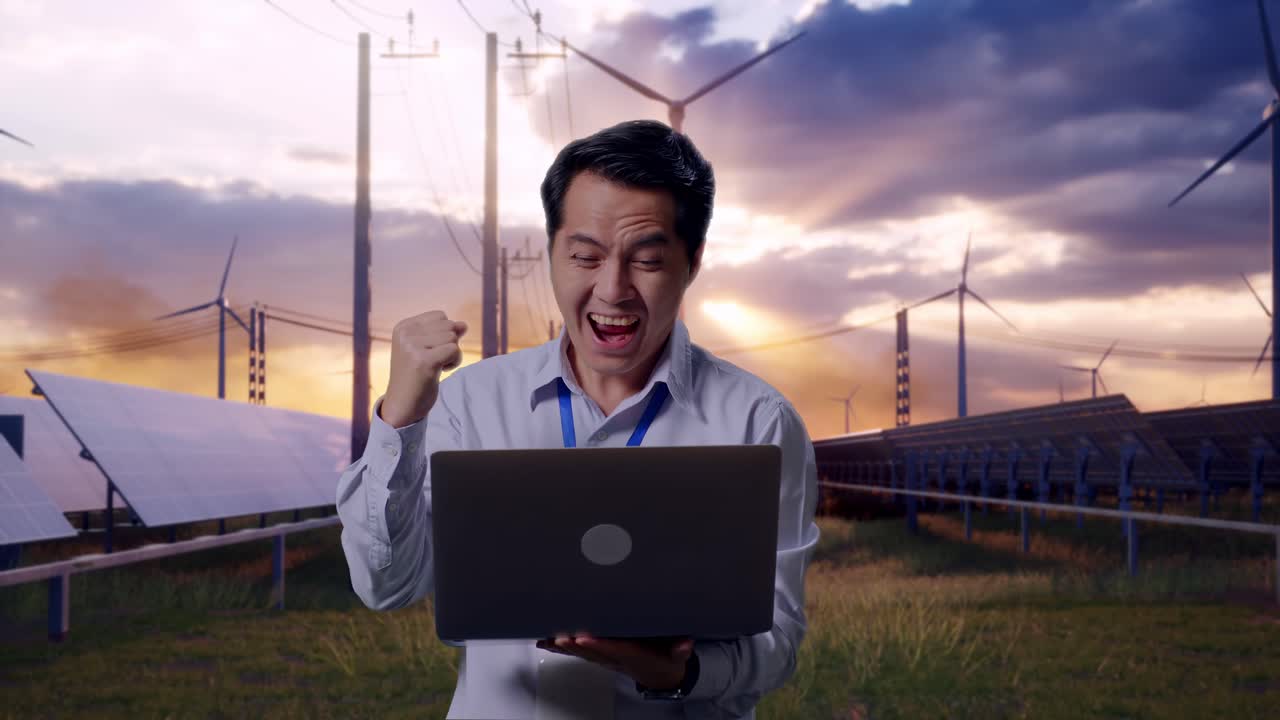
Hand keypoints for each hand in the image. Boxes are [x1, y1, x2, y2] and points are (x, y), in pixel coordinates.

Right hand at [379, 311, 467, 427]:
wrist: (403, 404)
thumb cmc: (417, 376)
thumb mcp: (429, 349)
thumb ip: (445, 333)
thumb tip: (464, 324)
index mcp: (403, 327)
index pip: (440, 316)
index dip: (444, 334)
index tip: (430, 351)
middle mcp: (405, 333)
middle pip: (448, 325)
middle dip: (449, 344)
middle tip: (434, 361)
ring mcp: (412, 346)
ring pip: (453, 338)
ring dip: (452, 354)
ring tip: (436, 366)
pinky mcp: (423, 360)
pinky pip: (454, 350)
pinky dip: (454, 362)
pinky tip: (440, 371)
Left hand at [536, 634, 693, 689]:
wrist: (660, 675)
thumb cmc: (666, 659)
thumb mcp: (678, 656)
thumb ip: (681, 650)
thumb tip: (685, 646)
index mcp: (634, 655)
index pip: (615, 649)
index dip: (599, 644)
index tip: (584, 637)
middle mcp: (616, 659)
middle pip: (593, 652)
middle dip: (575, 645)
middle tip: (559, 637)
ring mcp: (606, 659)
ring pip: (583, 654)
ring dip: (565, 648)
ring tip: (548, 640)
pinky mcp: (600, 657)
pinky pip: (579, 653)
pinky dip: (562, 649)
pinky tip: (547, 643)